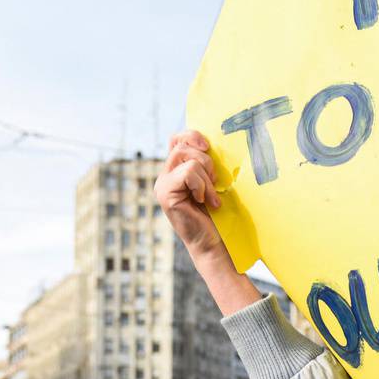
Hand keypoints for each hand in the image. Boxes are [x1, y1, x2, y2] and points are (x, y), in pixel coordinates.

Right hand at [155, 131, 226, 259]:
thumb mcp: (212, 182)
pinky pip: (188, 173)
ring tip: (211, 196)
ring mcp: (162, 185)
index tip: (208, 147)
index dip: (192, 136)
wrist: (214, 242)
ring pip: (186, 158)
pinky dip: (202, 185)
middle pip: (181, 145)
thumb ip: (205, 163)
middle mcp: (165, 176)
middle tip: (214, 181)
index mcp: (175, 170)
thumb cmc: (216, 214)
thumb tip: (210, 143)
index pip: (177, 139)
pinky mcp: (165, 194)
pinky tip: (204, 201)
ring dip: (206, 177)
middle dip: (205, 160)